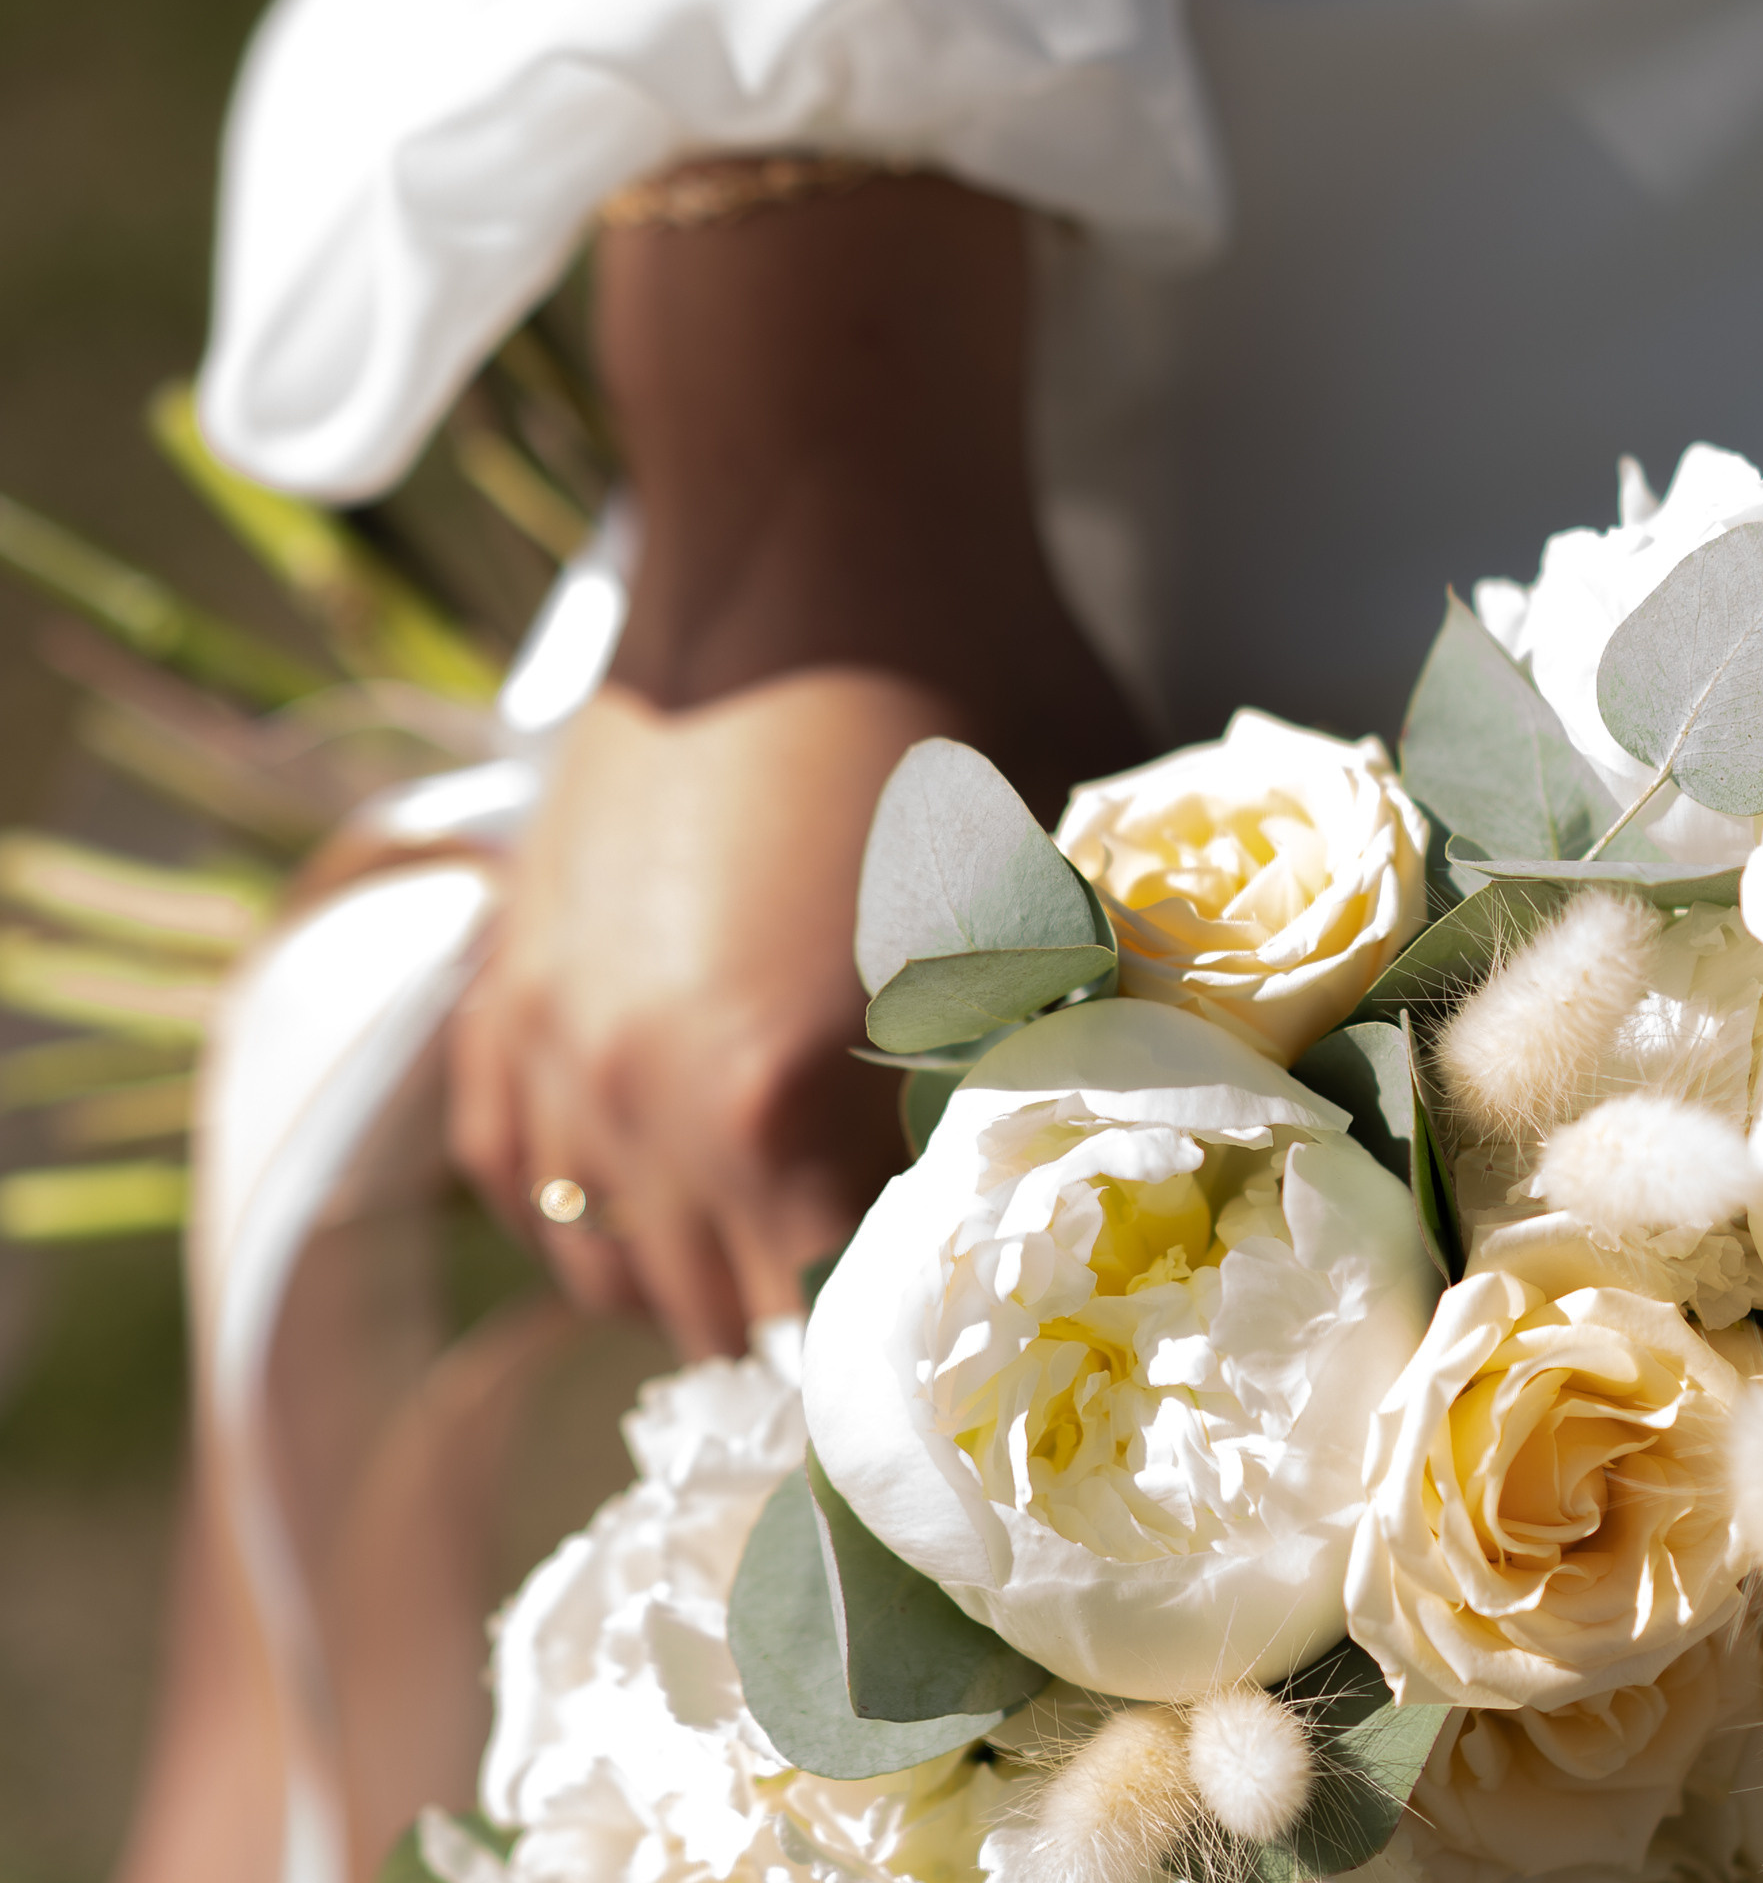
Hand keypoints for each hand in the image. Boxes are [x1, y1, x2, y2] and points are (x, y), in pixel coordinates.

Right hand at [450, 171, 1142, 1354]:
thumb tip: (1137, 1207)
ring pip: (606, 1269)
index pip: (848, 1338)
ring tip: (788, 1252)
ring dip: (696, 1278)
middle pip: (724, 1326)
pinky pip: (513, 1170)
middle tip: (909, 1303)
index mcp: (782, 1115)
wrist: (814, 531)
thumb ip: (1072, 1077)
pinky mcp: (505, 980)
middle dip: (817, 1328)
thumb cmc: (975, 707)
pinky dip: (582, 1201)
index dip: (928, 1351)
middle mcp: (639, 1110)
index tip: (989, 1343)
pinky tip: (662, 1183)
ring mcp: (552, 1047)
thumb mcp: (1065, 912)